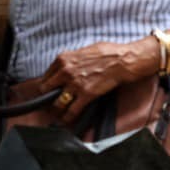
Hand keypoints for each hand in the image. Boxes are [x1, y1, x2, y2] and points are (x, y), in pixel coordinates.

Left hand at [36, 39, 153, 122]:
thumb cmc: (110, 52)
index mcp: (63, 59)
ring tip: (57, 113)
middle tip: (50, 102)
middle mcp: (65, 72)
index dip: (47, 85)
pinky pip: (72, 110)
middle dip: (47, 97)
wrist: (124, 60)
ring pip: (57, 102)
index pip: (46, 76)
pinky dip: (68, 117)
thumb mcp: (85, 50)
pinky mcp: (86, 94)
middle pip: (46, 90)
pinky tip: (67, 120)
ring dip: (57, 109)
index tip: (49, 90)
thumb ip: (73, 58)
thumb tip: (70, 64)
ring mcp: (75, 84)